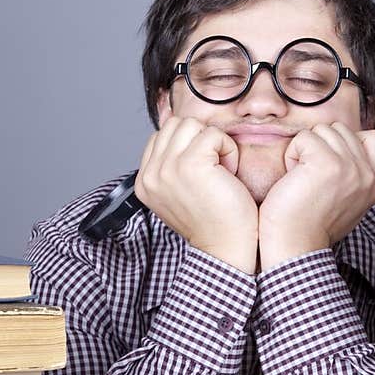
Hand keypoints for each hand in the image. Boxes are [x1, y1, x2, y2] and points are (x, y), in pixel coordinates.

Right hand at [133, 117, 258, 273]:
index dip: (188, 145)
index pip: (162, 136)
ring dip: (214, 142)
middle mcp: (150, 174)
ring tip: (221, 170)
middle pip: (176, 125)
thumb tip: (183, 131)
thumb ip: (173, 165)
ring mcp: (167, 168)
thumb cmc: (214, 220)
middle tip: (214, 169)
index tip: (203, 173)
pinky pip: (213, 134)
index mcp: (145, 181)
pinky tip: (229, 173)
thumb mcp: (181, 192)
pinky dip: (228, 149)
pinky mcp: (190, 164)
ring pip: (192, 124)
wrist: (225, 249)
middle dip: (199, 139)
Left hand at [257, 123, 374, 269]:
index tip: (328, 168)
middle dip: (320, 146)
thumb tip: (341, 144)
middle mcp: (367, 174)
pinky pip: (305, 138)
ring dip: (305, 150)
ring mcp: (350, 167)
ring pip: (323, 130)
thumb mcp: (345, 199)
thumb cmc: (309, 226)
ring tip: (301, 178)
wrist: (295, 248)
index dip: (346, 143)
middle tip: (310, 177)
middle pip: (341, 130)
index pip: (374, 138)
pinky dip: (291, 154)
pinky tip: (292, 178)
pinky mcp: (327, 164)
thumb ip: (352, 173)